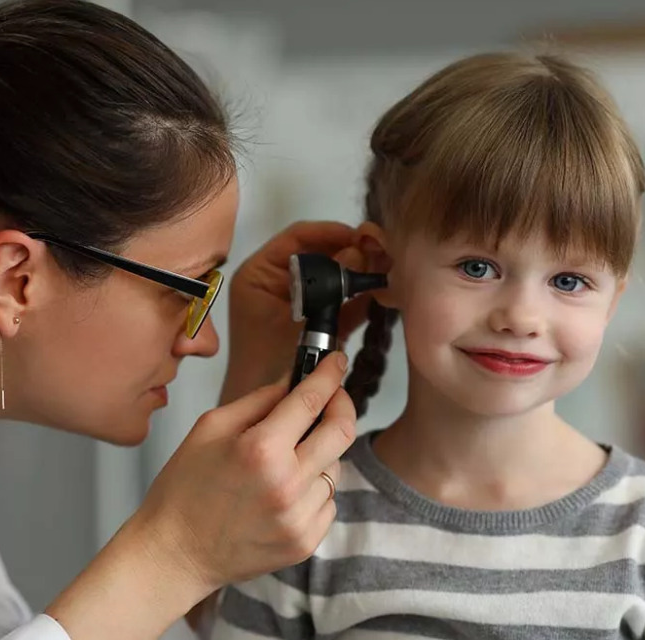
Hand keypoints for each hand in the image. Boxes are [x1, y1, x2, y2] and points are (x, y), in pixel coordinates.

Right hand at [143, 352, 353, 588]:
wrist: (174, 553)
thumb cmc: (184, 490)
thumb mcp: (210, 428)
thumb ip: (259, 400)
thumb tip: (293, 381)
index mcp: (261, 449)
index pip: (312, 399)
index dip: (330, 374)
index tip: (337, 363)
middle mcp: (287, 484)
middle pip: (342, 431)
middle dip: (342, 405)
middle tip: (332, 397)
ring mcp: (299, 517)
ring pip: (335, 468)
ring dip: (320, 454)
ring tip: (286, 459)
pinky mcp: (305, 542)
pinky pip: (328, 502)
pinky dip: (313, 489)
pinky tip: (283, 492)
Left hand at [221, 221, 370, 403]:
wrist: (265, 413)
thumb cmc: (265, 370)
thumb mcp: (297, 323)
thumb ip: (330, 290)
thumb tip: (359, 253)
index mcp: (260, 274)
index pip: (297, 238)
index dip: (331, 231)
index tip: (361, 235)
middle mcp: (277, 281)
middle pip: (319, 252)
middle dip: (351, 249)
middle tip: (381, 251)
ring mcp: (298, 299)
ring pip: (333, 273)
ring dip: (358, 270)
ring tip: (385, 266)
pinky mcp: (315, 318)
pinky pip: (339, 296)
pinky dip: (358, 293)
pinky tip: (379, 289)